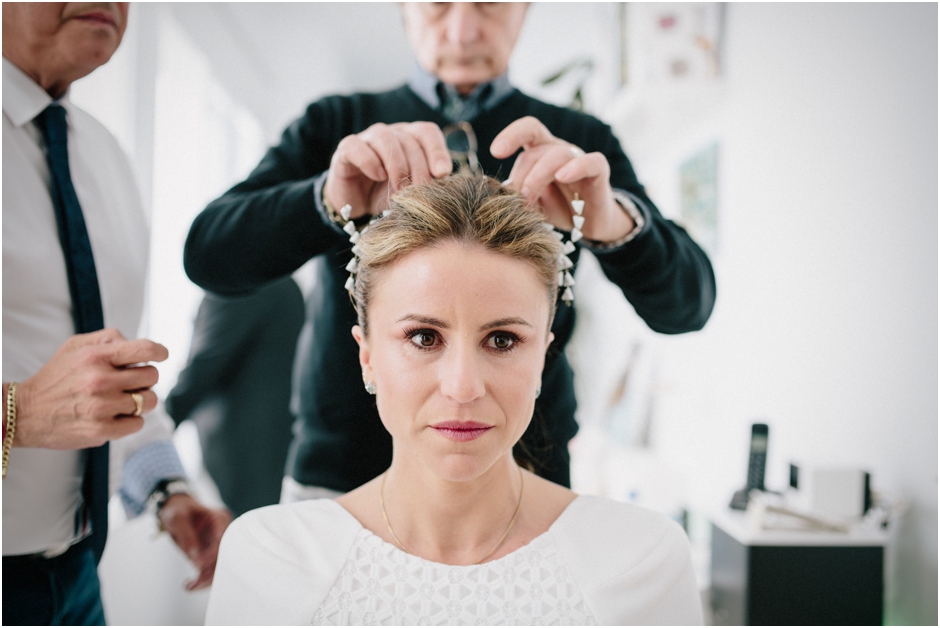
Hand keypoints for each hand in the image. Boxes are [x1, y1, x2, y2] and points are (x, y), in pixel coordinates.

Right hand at [11, 328, 167, 448]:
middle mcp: (100, 380)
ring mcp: (102, 407)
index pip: (145, 350)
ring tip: (124, 399)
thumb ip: (109, 339)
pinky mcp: (101, 430)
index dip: (159, 352)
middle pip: (152, 376)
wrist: (26, 412)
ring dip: (141, 400)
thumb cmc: (58, 376)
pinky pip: (138, 423)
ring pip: (149, 401)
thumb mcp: (76, 346)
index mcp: (96, 357)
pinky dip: (131, 420)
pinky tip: (115, 415)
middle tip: (130, 382)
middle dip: (145, 378)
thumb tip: (138, 346)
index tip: (160, 356)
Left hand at [158, 494, 231, 590]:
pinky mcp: (209, 553)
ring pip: (217, 566)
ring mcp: (216, 544)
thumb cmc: (177, 509)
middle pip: (223, 556)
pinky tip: (189, 585)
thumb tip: (196, 558)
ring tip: (189, 586)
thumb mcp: (178, 518)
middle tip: (194, 584)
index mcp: (220, 519)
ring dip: (205, 579)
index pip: (222, 541)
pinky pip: (209, 568)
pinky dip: (201, 579)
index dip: (212, 555)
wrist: (174, 509)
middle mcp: (222, 532)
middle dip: (210, 572)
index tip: (197, 565)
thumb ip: (188, 536)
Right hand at [324, 122, 452, 218]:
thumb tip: (445, 176)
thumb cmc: (389, 196)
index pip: (427, 132)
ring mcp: (367, 139)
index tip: (443, 173)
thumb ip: (428, 181)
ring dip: (396, 165)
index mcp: (410, 139)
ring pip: (385, 138)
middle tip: (420, 192)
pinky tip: (378, 177)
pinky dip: (370, 161)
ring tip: (399, 189)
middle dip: (418, 168)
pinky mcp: (345, 151)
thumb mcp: (413, 191)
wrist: (358, 208)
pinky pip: (357, 147)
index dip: (437, 150)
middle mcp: (390, 134)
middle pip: (409, 140)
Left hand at [490, 116, 634, 242]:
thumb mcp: (532, 202)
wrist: (590, 224)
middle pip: (537, 149)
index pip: (527, 130)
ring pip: (558, 154)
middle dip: (521, 174)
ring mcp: (580, 159)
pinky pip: (591, 162)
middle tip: (515, 200)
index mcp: (541, 152)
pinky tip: (562, 177)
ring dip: (539, 175)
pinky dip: (576, 167)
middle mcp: (560, 150)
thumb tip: (498, 191)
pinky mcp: (599, 172)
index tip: (496, 151)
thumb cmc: (557, 209)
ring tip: (529, 199)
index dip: (511, 135)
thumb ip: (518, 192)